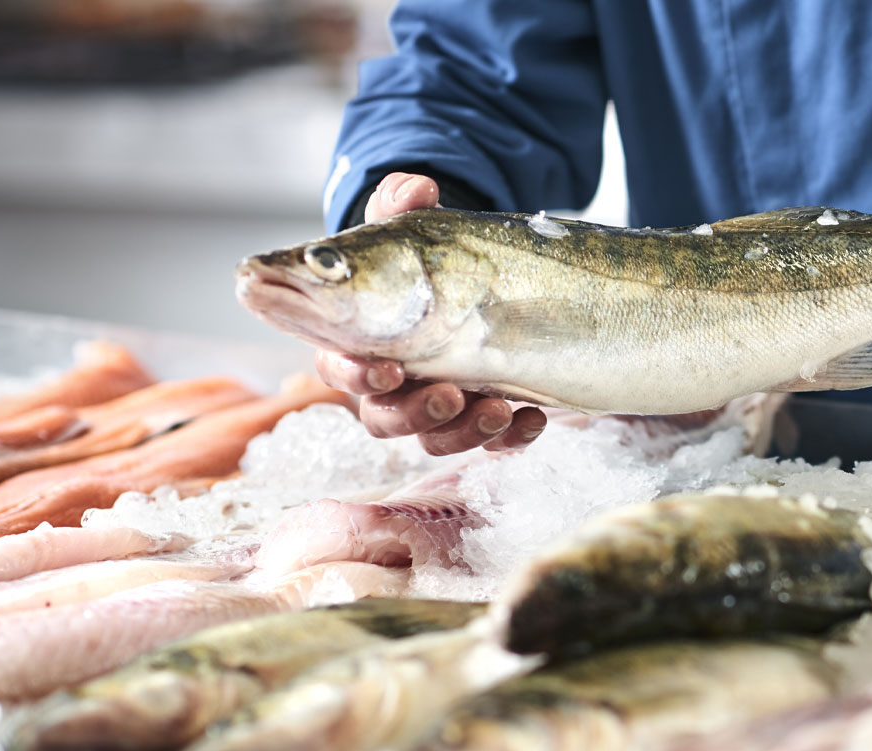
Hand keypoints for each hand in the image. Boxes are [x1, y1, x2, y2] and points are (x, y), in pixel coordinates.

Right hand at [316, 172, 546, 454]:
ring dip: (465, 431)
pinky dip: (510, 438)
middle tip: (449, 395)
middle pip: (385, 418)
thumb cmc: (424, 260)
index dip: (355, 375)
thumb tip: (414, 187)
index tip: (385, 369)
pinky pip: (490, 442)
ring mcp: (436, 402)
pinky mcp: (479, 413)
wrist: (472, 277)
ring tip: (499, 410)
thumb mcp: (413, 228)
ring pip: (436, 438)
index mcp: (358, 338)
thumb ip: (402, 206)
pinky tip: (533, 419)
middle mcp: (393, 381)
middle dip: (416, 413)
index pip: (338, 367)